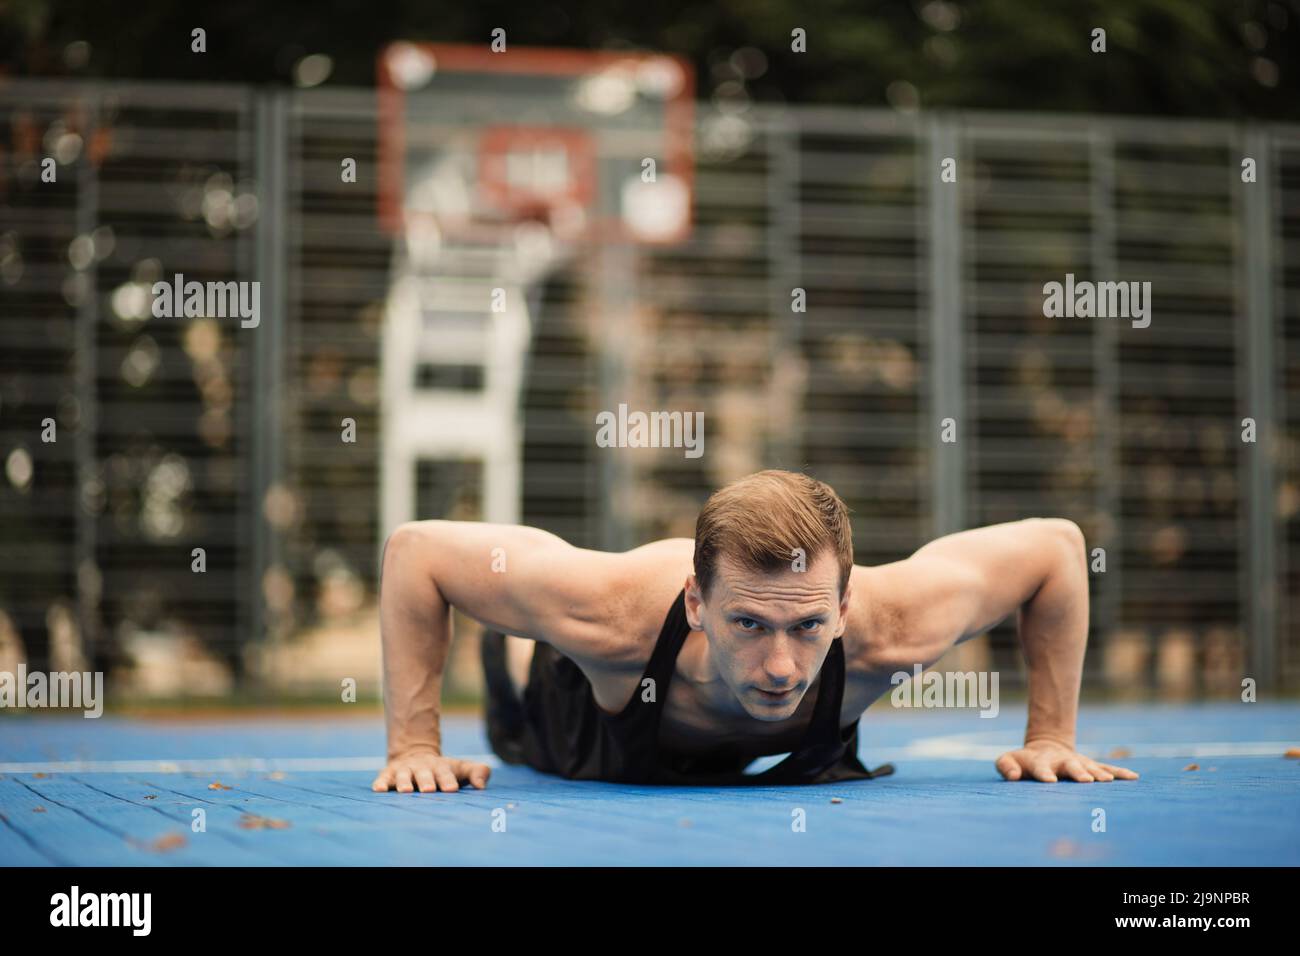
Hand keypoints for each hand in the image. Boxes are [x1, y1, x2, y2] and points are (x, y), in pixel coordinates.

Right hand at [372, 749, 491, 792]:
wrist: (416, 755)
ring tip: (405, 791)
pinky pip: (383, 778)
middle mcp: (422, 768)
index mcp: (441, 767)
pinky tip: (379, 789)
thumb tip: (482, 786)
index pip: (446, 773)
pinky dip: (381, 783)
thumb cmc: (443, 771)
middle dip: (427, 781)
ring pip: (403, 776)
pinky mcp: (388, 774)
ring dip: (404, 783)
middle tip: (429, 790)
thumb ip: (477, 772)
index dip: (448, 781)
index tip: (452, 789)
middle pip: (424, 774)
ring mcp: (404, 770)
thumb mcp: (462, 769)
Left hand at [996, 737, 1138, 782]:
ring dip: (1099, 773)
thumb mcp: (1009, 760)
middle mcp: (1062, 761)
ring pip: (1091, 767)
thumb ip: (1006, 766)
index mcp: (1040, 761)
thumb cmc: (1024, 761)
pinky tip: (1133, 777)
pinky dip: (1119, 773)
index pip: (1040, 768)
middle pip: (1070, 766)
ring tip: (1107, 781)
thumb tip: (1013, 775)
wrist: (1046, 747)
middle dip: (1078, 772)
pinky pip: (1107, 768)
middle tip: (1086, 780)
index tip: (1049, 781)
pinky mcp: (1091, 765)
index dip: (1044, 773)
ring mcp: (1078, 762)